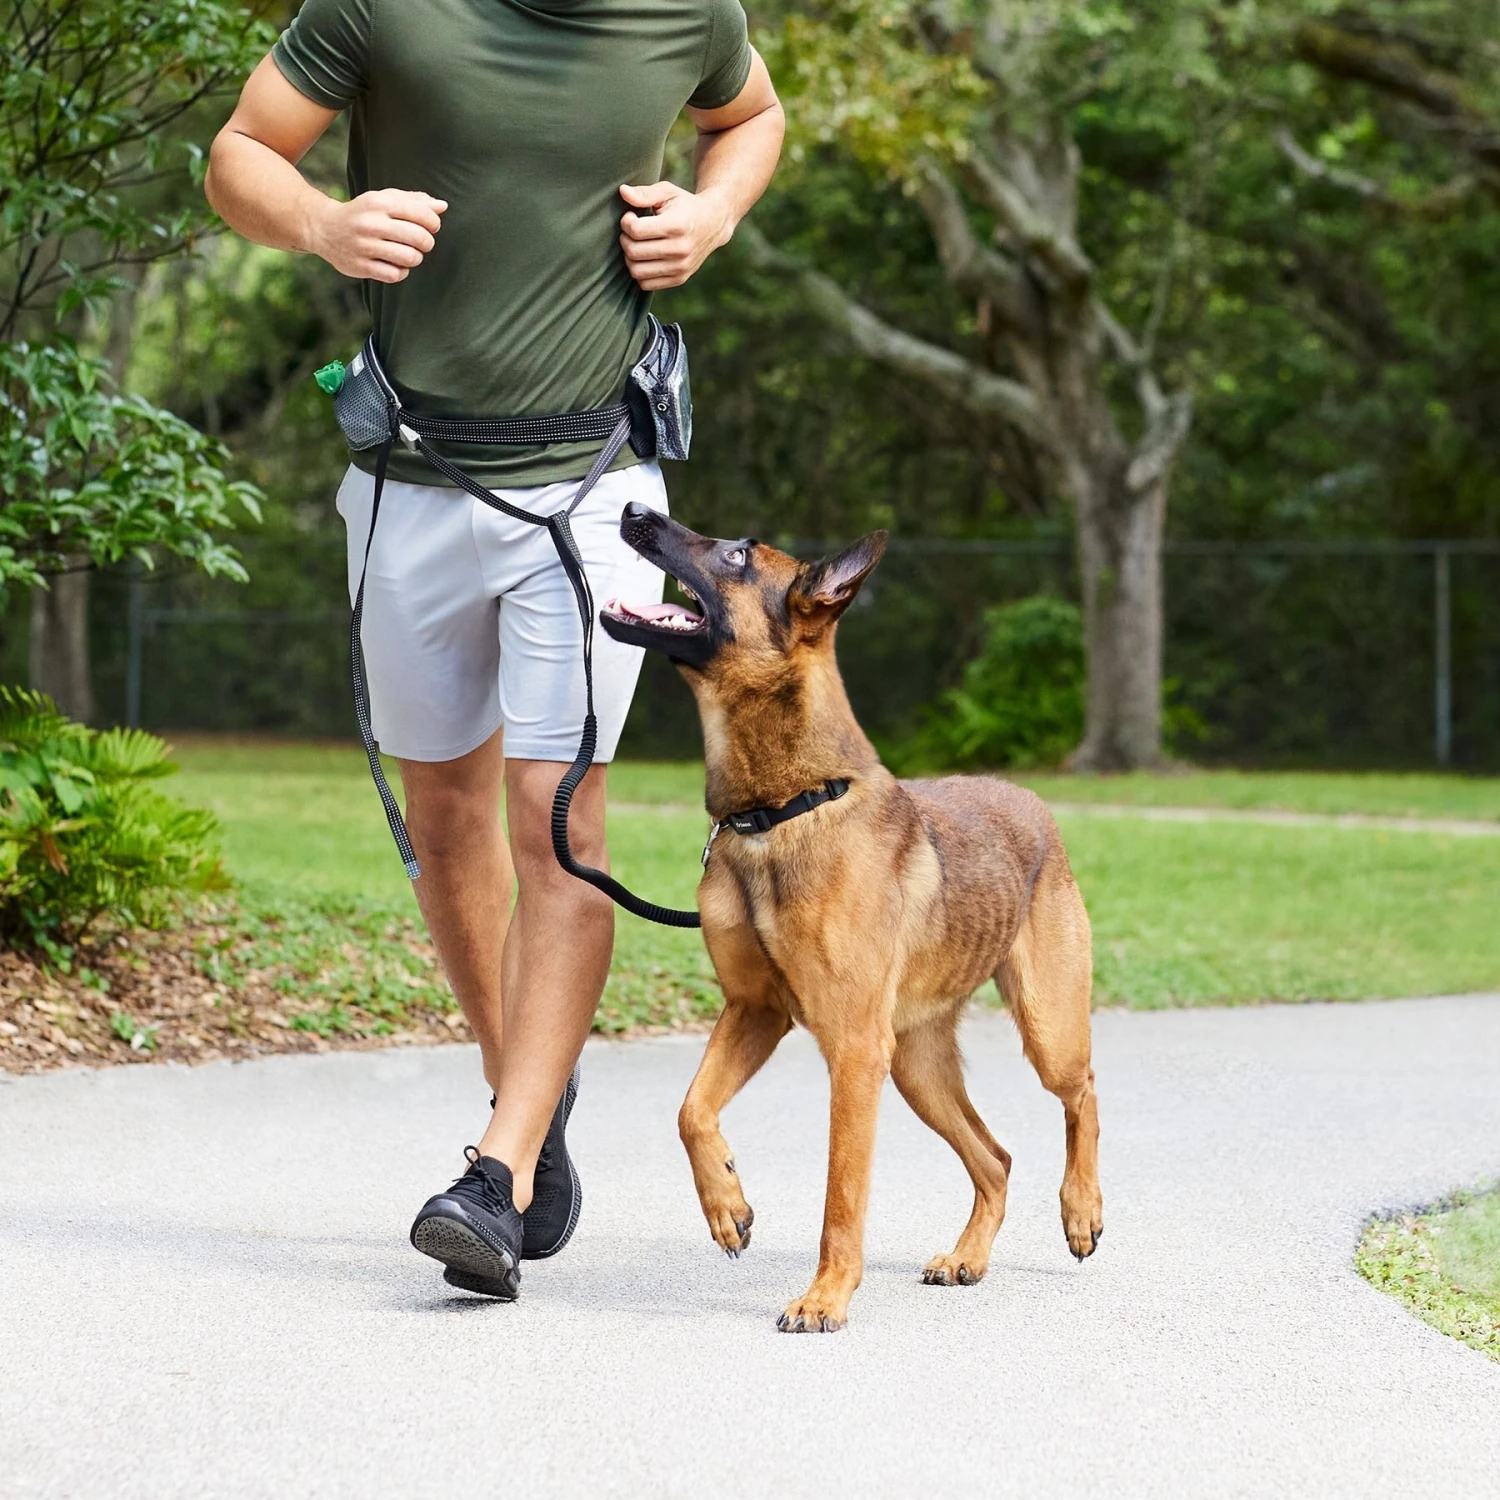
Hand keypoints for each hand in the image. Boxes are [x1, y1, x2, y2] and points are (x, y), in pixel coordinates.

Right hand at [309, 188, 446, 283]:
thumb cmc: (364, 213)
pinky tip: (395, 265)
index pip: (421, 214)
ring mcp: (364, 246)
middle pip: (418, 237)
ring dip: (415, 258)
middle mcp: (371, 223)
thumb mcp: (384, 200)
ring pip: (409, 258)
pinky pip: (395, 275)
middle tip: (422, 243)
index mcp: (380, 203)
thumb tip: (442, 206)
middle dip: (427, 243)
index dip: (434, 223)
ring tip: (410, 254)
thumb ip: (414, 201)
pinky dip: (401, 272)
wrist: (324, 228)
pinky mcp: (360, 266)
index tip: (431, 227)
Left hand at [619, 181, 733, 290]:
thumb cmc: (685, 205)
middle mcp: (680, 249)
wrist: (713, 224)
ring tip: (637, 245)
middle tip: (631, 231)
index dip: (626, 221)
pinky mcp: (679, 279)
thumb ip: (644, 193)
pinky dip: (640, 272)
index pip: (635, 230)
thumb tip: (622, 191)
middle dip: (625, 239)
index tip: (631, 216)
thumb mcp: (667, 192)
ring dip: (629, 258)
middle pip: (633, 251)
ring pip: (636, 271)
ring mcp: (680, 267)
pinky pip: (646, 284)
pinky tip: (645, 258)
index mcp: (676, 225)